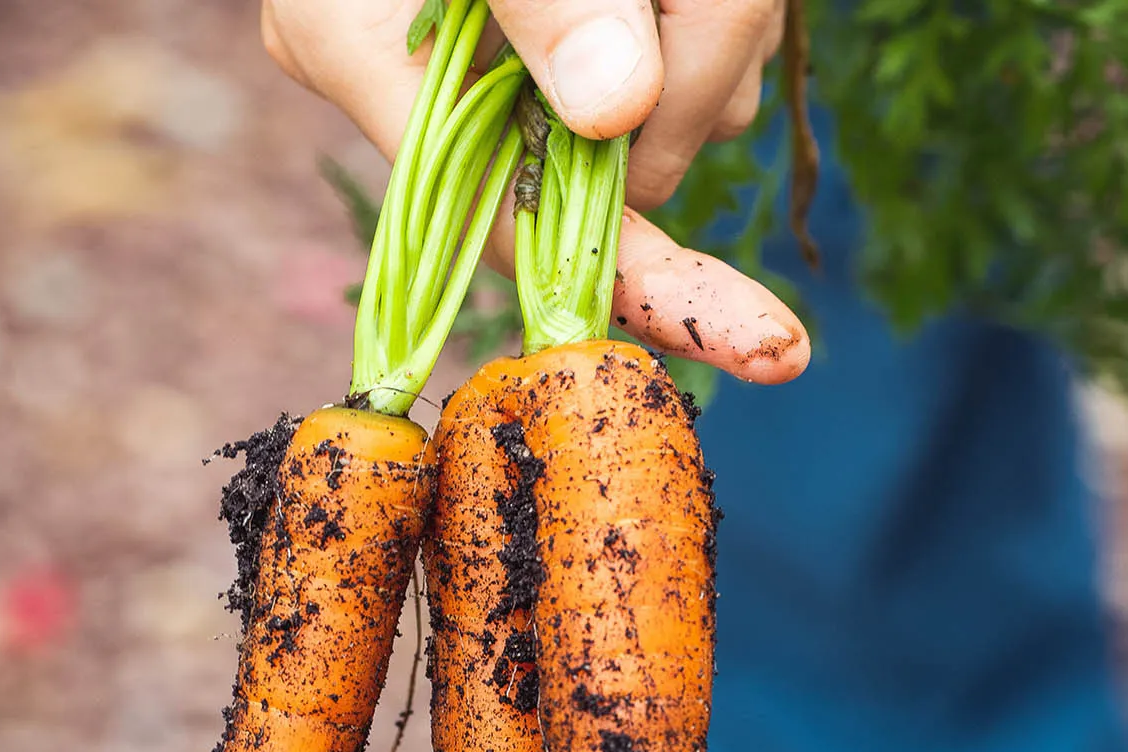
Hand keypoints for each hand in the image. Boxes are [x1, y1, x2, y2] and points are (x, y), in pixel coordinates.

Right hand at [262, 0, 807, 383]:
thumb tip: (615, 108)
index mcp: (360, 53)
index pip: (517, 226)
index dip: (646, 283)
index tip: (766, 341)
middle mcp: (425, 78)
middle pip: (617, 163)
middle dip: (702, 75)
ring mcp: (500, 58)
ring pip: (672, 107)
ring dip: (719, 29)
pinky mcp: (569, 30)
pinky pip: (681, 61)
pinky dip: (715, 12)